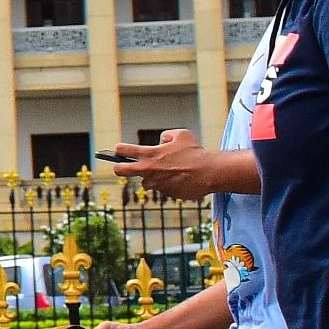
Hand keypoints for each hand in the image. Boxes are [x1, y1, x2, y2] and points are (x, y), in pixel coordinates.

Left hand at [104, 130, 251, 202]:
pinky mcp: (165, 193)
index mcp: (150, 154)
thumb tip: (161, 141)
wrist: (210, 172)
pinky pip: (163, 189)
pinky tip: (181, 179)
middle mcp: (149, 170)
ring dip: (153, 178)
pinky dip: (169, 184)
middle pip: (121, 170)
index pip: (124, 150)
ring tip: (170, 172)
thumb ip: (166, 136)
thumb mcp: (181, 135)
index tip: (118, 150)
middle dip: (118, 168)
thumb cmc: (196, 152)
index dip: (119, 150)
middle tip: (120, 167)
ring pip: (146, 182)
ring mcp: (156, 183)